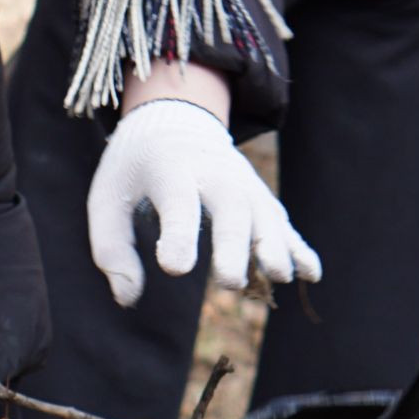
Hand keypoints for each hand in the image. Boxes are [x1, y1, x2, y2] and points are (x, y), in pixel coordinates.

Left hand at [86, 97, 320, 306]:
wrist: (175, 120)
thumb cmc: (134, 169)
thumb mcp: (107, 198)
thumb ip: (111, 249)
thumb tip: (128, 298)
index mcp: (170, 169)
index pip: (178, 202)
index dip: (178, 235)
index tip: (174, 268)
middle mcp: (213, 173)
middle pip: (231, 207)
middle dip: (233, 244)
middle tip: (229, 283)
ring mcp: (242, 183)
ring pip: (263, 213)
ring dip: (273, 245)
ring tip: (278, 277)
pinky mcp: (260, 197)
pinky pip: (282, 222)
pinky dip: (298, 246)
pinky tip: (311, 274)